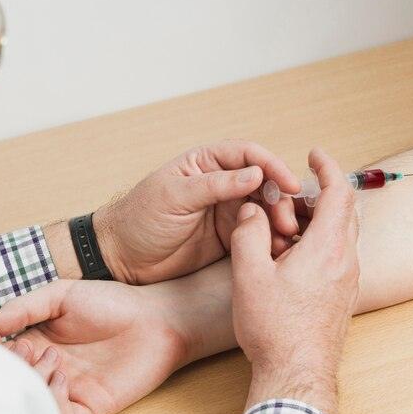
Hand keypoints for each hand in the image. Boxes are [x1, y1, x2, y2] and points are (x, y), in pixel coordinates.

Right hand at [0, 280, 185, 413]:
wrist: (157, 318)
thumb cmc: (114, 303)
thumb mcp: (62, 296)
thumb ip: (23, 308)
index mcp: (36, 342)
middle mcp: (47, 369)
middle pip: (10, 382)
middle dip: (8, 368)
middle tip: (23, 348)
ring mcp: (66, 390)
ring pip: (29, 402)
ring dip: (31, 381)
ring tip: (51, 357)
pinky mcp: (87, 407)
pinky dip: (51, 400)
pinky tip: (63, 375)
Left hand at [95, 140, 299, 283]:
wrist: (122, 258)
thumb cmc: (140, 218)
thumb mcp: (175, 196)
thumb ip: (216, 185)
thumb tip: (256, 173)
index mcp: (207, 163)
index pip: (248, 155)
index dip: (272, 166)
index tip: (290, 185)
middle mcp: (222, 183)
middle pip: (264, 183)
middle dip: (280, 199)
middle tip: (287, 222)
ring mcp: (227, 210)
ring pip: (264, 209)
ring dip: (278, 221)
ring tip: (284, 238)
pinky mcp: (229, 236)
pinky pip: (256, 233)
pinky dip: (269, 240)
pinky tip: (275, 250)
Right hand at [230, 148, 359, 413]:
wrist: (296, 374)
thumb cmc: (275, 328)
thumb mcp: (250, 274)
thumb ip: (249, 233)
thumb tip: (252, 211)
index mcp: (328, 247)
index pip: (339, 191)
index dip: (327, 166)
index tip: (313, 154)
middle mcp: (346, 260)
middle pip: (342, 211)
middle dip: (316, 197)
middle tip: (287, 200)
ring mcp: (348, 280)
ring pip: (340, 235)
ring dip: (315, 223)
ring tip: (283, 233)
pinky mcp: (343, 296)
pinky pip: (337, 257)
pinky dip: (319, 244)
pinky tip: (291, 260)